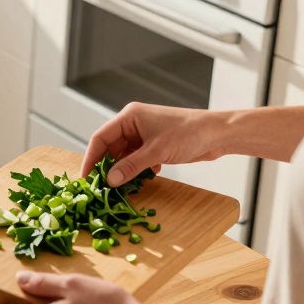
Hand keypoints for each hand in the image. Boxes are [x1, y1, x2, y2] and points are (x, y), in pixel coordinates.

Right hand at [82, 102, 219, 185]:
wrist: (218, 134)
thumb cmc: (188, 133)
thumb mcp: (156, 151)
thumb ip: (131, 166)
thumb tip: (109, 180)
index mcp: (129, 116)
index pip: (101, 137)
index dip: (91, 157)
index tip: (86, 177)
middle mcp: (134, 124)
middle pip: (111, 147)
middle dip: (108, 167)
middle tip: (102, 187)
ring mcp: (145, 135)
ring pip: (125, 155)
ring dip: (125, 170)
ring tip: (122, 187)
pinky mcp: (155, 145)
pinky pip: (138, 159)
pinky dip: (139, 170)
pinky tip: (146, 178)